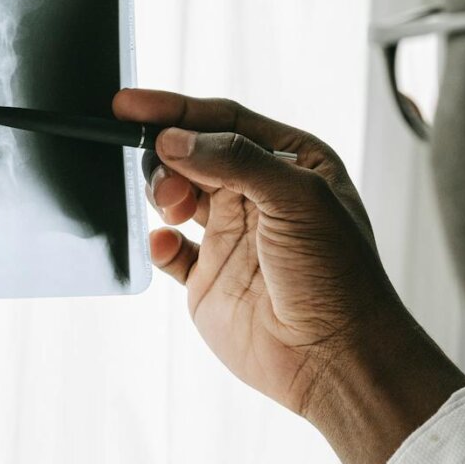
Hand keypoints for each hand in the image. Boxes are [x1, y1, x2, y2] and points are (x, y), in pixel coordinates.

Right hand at [115, 90, 464, 463]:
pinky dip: (158, 242)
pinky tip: (165, 244)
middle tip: (161, 171)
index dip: (176, 110)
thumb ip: (235, 159)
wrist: (334, 358)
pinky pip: (169, 250)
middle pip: (194, 153)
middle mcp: (260, 195)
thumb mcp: (298, 198)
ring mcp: (233, 237)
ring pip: (176, 195)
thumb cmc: (337, 275)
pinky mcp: (209, 279)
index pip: (225, 122)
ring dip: (162, 192)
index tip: (127, 105)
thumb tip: (172, 138)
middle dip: (167, 153)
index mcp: (292, 163)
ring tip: (171, 208)